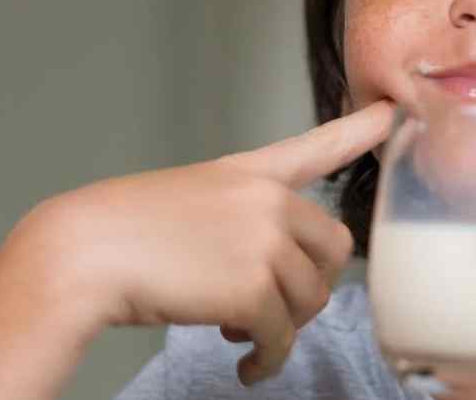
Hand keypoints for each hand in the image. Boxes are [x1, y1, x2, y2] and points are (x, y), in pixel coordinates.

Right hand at [25, 100, 394, 384]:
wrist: (82, 253)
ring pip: (311, 299)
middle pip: (335, 251)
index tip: (394, 110)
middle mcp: (266, 199)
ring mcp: (264, 240)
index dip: (361, 129)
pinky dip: (267, 359)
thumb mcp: (190, 200)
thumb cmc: (122, 231)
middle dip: (310, 286)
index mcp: (248, 173)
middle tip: (272, 307)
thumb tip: (277, 270)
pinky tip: (247, 364)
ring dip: (282, 326)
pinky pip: (282, 335)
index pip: (317, 146)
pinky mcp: (253, 287)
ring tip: (240, 332)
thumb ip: (242, 217)